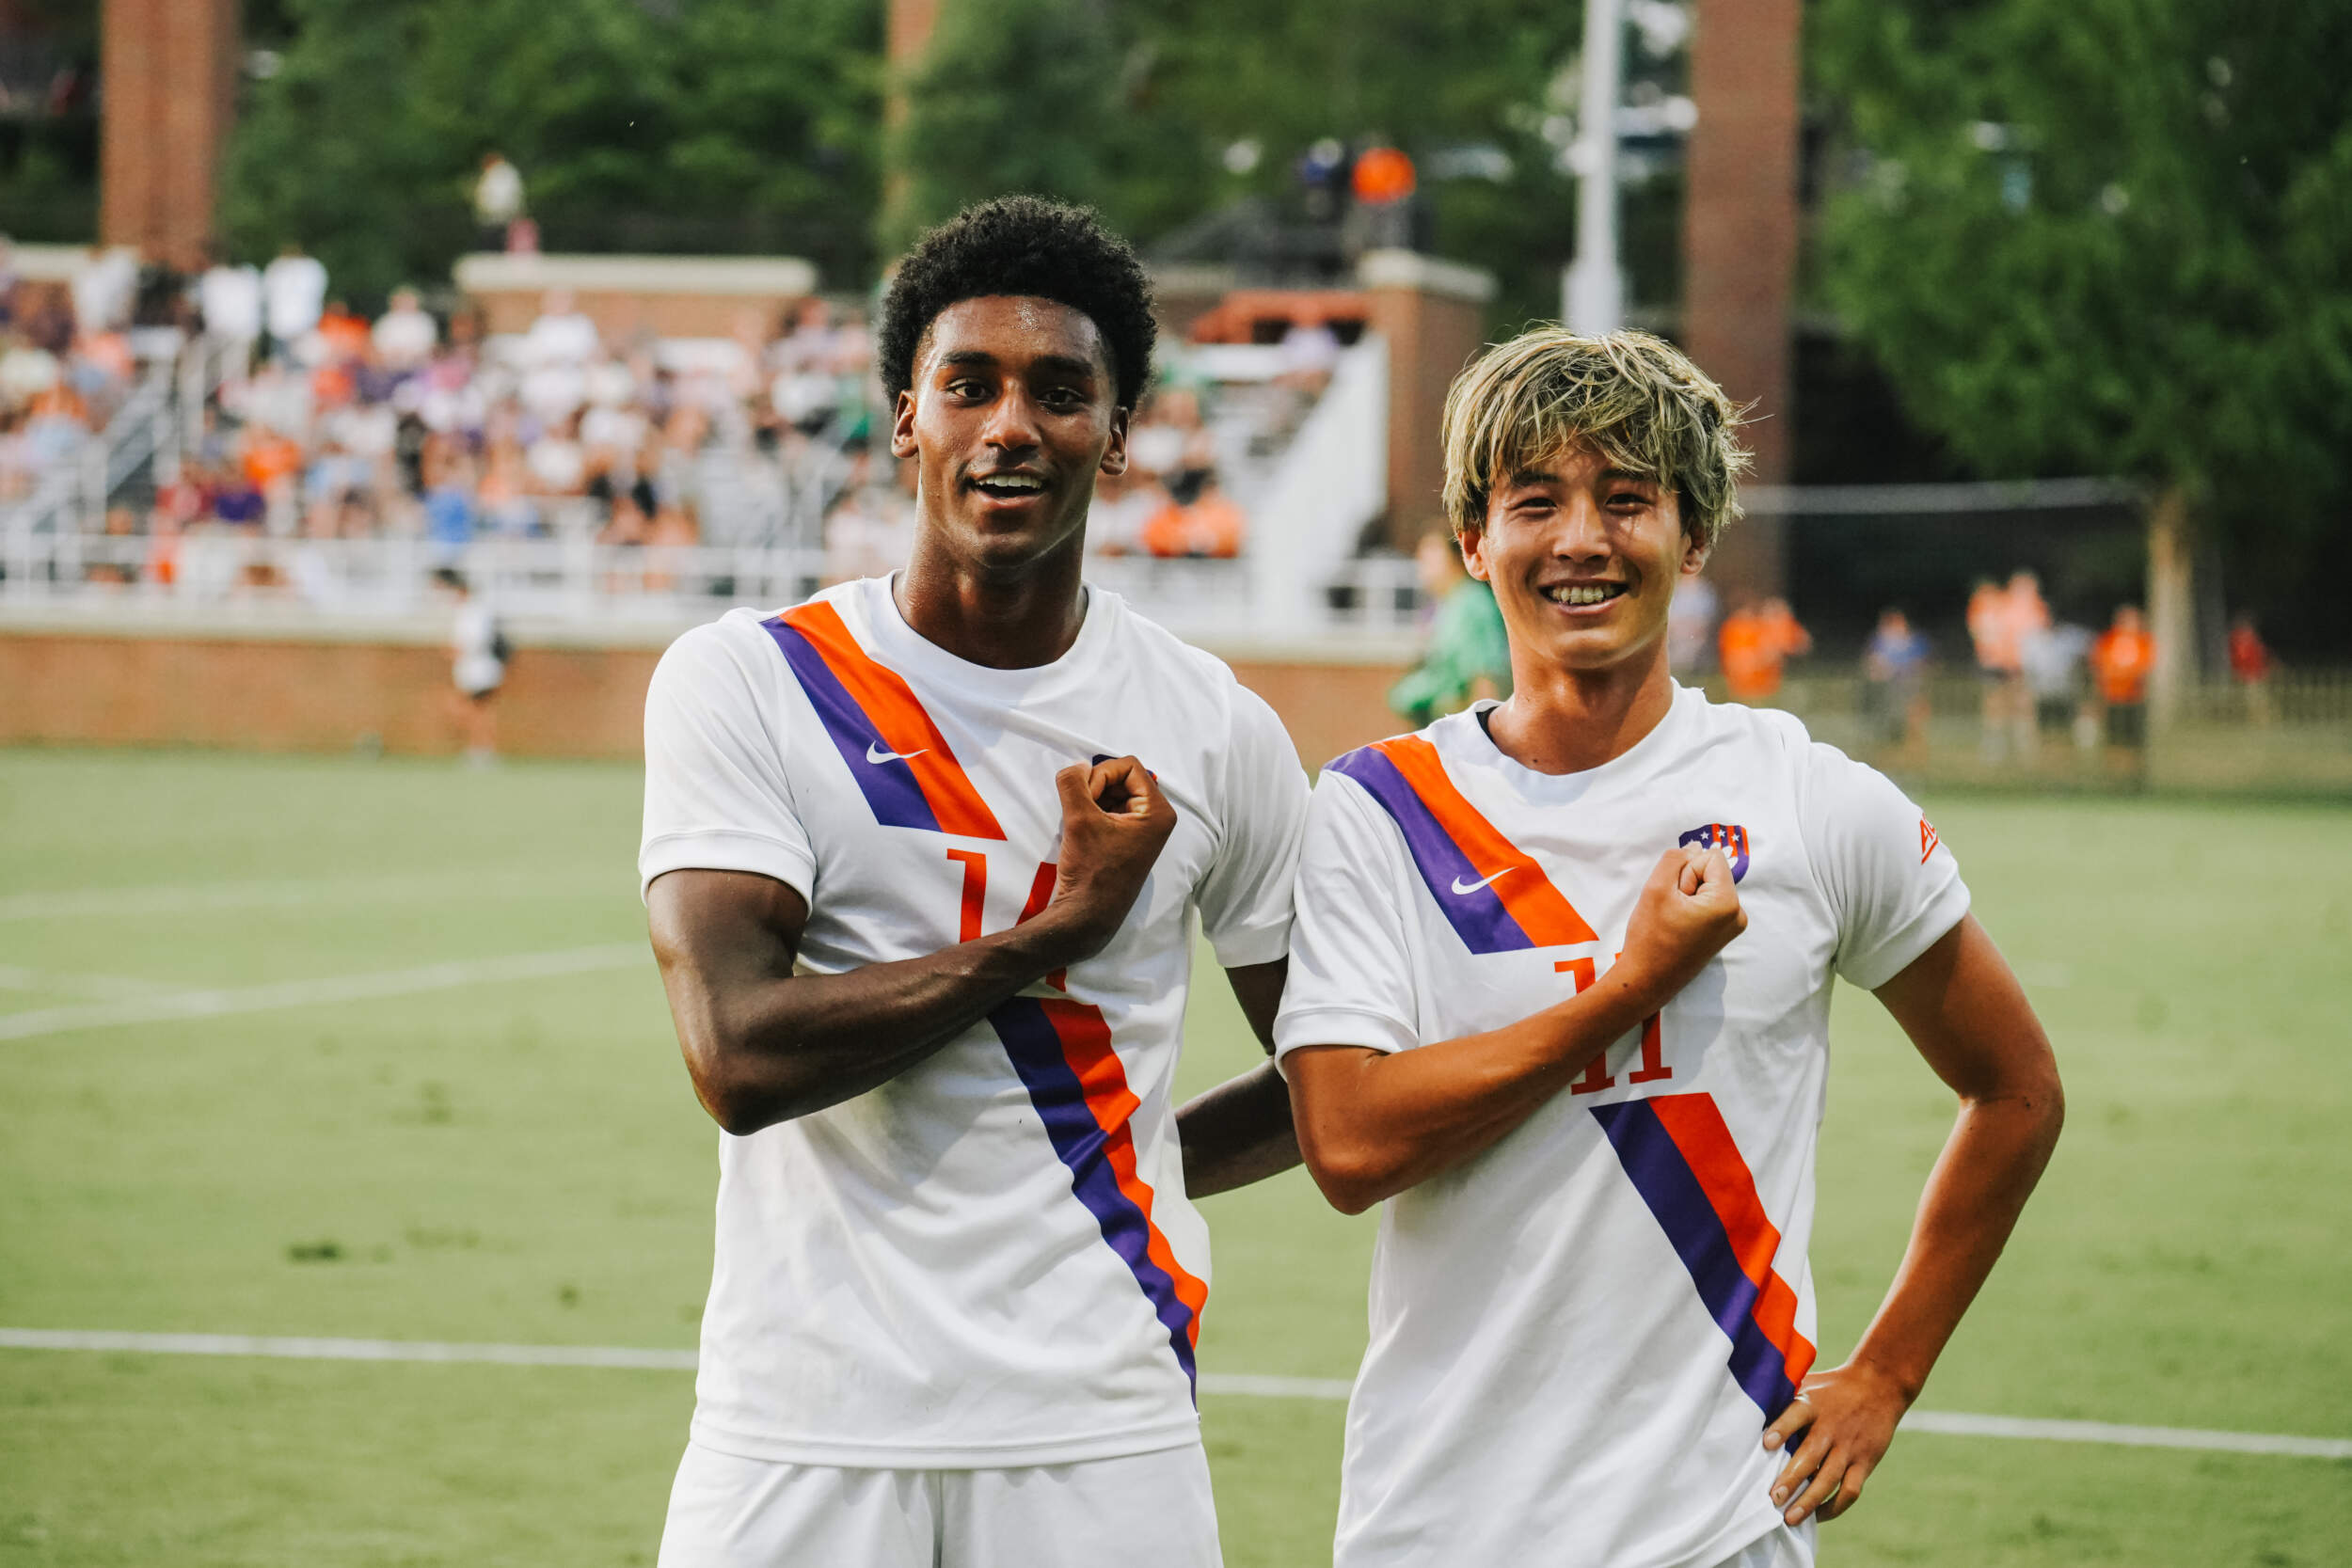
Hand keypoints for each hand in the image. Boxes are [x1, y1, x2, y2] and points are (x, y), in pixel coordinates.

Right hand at [1030, 755, 1177, 966]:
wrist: (1088, 915)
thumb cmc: (1091, 869)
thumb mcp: (1079, 819)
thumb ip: (1074, 782)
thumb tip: (1078, 766)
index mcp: (1158, 811)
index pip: (1128, 766)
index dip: (1101, 775)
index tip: (1085, 800)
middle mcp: (1156, 818)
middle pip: (1122, 778)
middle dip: (1095, 787)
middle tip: (1080, 811)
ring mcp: (1142, 830)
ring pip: (1113, 793)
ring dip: (1091, 800)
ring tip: (1080, 823)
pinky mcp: (1128, 839)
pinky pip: (1110, 810)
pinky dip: (1092, 812)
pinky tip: (1082, 831)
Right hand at [1613, 845, 1745, 1009]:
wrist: (1646, 980)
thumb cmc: (1650, 937)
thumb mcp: (1656, 887)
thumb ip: (1676, 858)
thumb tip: (1696, 847)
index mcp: (1728, 904)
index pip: (1710, 858)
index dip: (1685, 871)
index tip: (1674, 898)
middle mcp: (1738, 915)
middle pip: (1711, 872)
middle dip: (1687, 883)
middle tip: (1671, 911)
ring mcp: (1732, 926)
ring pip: (1707, 886)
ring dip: (1686, 896)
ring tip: (1673, 920)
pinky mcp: (1723, 933)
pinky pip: (1707, 902)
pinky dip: (1690, 907)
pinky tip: (1678, 926)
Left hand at [1760, 1358, 1912, 1524]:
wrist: (1879, 1385)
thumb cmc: (1832, 1388)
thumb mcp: (1807, 1383)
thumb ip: (1783, 1398)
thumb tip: (1747, 1411)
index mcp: (1812, 1404)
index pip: (1796, 1415)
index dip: (1781, 1429)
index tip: (1766, 1444)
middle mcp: (1831, 1427)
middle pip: (1810, 1454)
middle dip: (1791, 1478)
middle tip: (1774, 1498)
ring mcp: (1849, 1447)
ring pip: (1829, 1478)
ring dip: (1810, 1500)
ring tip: (1790, 1518)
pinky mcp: (1865, 1462)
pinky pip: (1850, 1490)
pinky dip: (1834, 1507)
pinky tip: (1817, 1516)